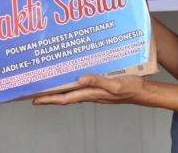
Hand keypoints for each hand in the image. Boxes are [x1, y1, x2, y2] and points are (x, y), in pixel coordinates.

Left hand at [32, 74, 146, 105]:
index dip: (49, 99)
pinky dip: (73, 82)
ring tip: (49, 85)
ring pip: (72, 91)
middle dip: (49, 96)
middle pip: (65, 96)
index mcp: (91, 94)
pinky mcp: (99, 86)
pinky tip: (72, 77)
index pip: (65, 98)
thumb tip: (80, 79)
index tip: (36, 99)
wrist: (142, 91)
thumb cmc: (129, 89)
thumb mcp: (114, 84)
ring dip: (60, 89)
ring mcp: (94, 91)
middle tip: (35, 93)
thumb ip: (98, 81)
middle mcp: (90, 93)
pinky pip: (82, 85)